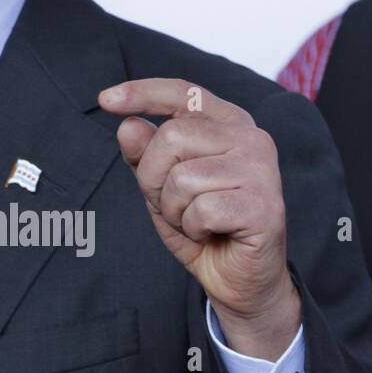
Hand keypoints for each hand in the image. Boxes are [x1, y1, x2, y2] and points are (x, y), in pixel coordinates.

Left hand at [98, 78, 300, 360]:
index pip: (184, 93)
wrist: (238, 280)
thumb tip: (128, 125)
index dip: (143, 92)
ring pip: (182, 177)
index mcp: (228, 124)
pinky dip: (192, 228)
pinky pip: (201, 209)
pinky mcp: (266, 207)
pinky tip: (211, 233)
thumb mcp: (160, 185)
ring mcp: (263, 171)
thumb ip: (143, 154)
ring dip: (174, 209)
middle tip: (175, 205)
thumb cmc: (201, 226)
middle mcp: (252, 138)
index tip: (105, 99)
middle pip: (170, 138)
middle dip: (153, 178)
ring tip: (196, 220)